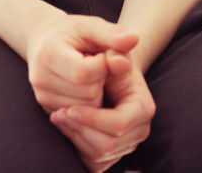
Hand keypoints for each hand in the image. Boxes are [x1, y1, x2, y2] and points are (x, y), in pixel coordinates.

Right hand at [26, 14, 139, 113]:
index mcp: (49, 54)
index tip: (103, 54)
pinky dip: (90, 103)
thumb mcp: (92, 26)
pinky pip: (80, 117)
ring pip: (86, 108)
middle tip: (98, 64)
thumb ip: (112, 34)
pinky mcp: (48, 109)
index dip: (103, 66)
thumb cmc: (74, 32)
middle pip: (88, 94)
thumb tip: (134, 39)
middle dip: (102, 80)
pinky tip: (87, 86)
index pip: (85, 73)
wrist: (46, 42)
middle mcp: (41, 78)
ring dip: (98, 93)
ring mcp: (42, 96)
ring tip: (92, 74)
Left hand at [50, 50, 154, 172]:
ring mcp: (127, 144)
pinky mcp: (112, 153)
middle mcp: (140, 128)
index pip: (119, 124)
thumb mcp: (104, 39)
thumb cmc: (102, 52)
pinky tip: (66, 126)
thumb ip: (115, 40)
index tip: (69, 108)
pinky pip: (93, 162)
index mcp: (143, 105)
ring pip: (98, 155)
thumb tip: (125, 46)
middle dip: (80, 130)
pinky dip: (77, 146)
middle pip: (107, 144)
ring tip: (58, 116)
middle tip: (58, 113)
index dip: (92, 119)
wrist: (103, 68)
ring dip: (75, 137)